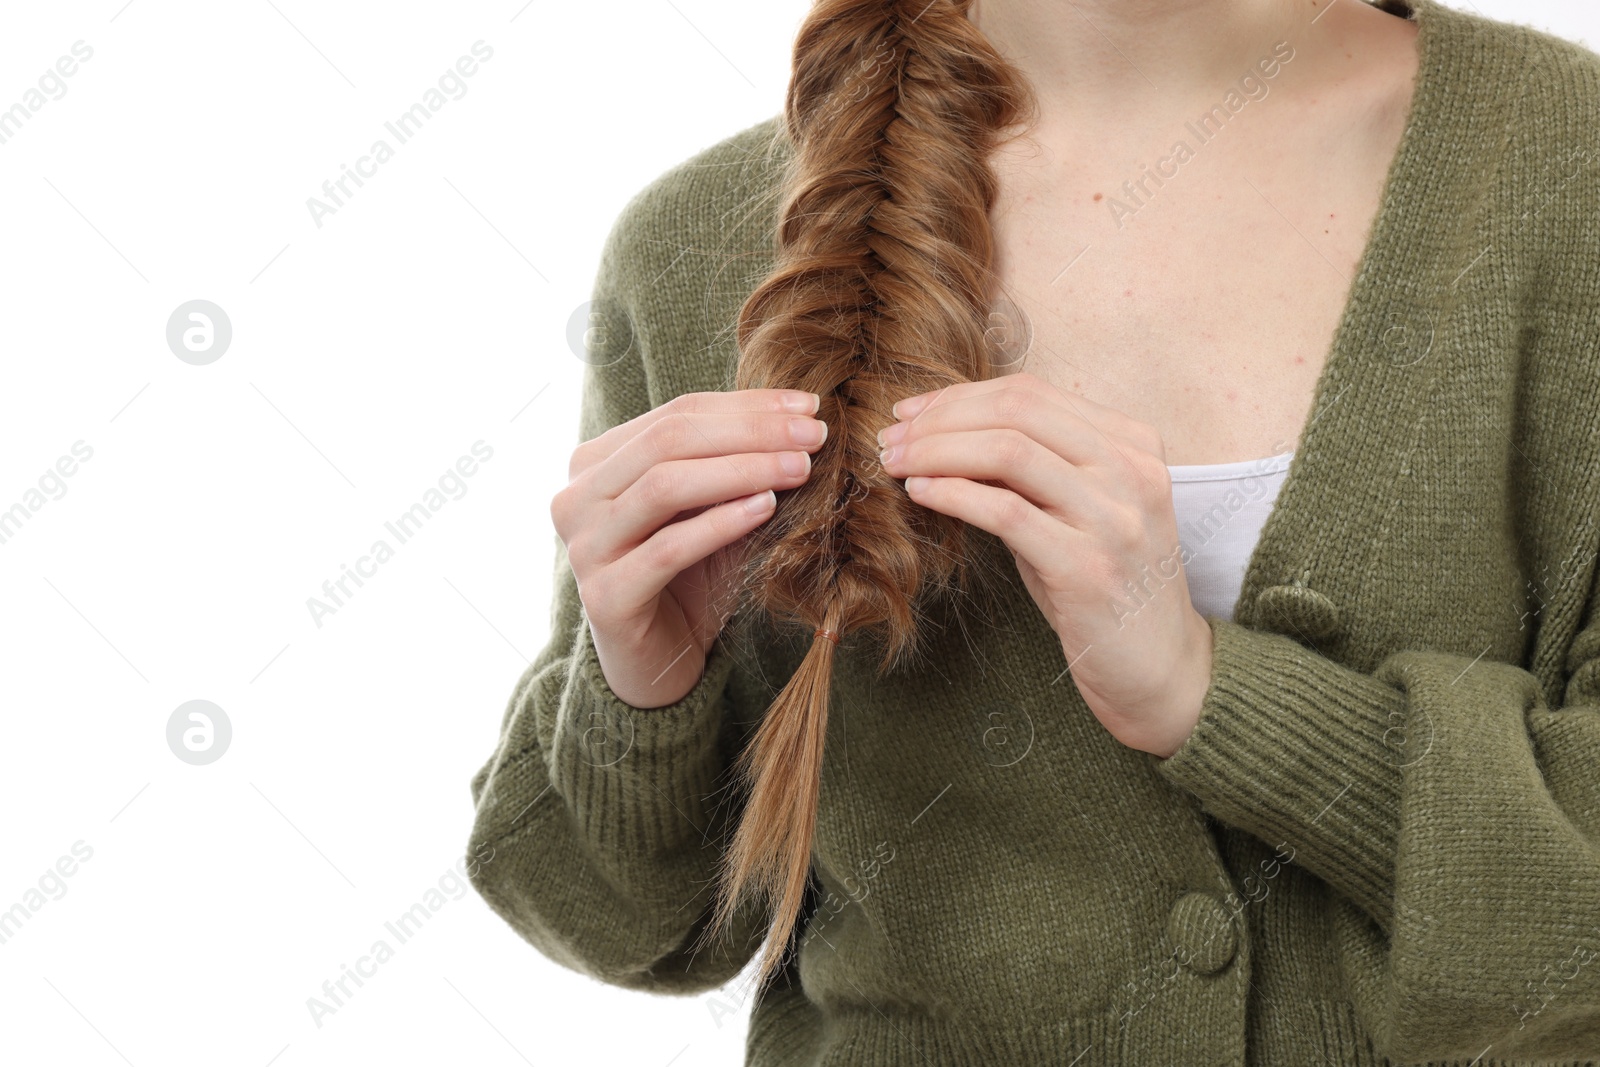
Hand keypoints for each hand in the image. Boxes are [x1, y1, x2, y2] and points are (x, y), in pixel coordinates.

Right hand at [552, 388, 825, 707]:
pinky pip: (668, 548)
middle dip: (750, 432)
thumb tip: (802, 419)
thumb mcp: (710, 511)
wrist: (657, 664)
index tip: (808, 405)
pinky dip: (721, 523)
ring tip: (799, 469)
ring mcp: (584, 547)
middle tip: (814, 434)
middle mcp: (576, 497)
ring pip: (664, 486)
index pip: (675, 414)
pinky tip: (766, 507)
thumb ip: (733, 466)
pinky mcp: (604, 596)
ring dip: (742, 470)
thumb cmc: (688, 579)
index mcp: (596, 463)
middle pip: (668, 441)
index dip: (746, 406)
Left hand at [875, 372, 1211, 756]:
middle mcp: (1131, 472)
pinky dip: (953, 494)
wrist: (1160, 670)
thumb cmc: (1107, 588)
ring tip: (895, 463)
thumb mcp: (1079, 511)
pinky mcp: (1087, 568)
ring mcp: (1113, 519)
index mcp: (1133, 446)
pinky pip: (1006, 512)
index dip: (960, 397)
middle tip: (891, 438)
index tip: (912, 414)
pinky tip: (921, 494)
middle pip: (1017, 411)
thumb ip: (1034, 470)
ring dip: (936, 452)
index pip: (1032, 394)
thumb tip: (944, 435)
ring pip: (1008, 451)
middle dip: (941, 418)